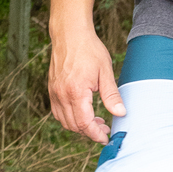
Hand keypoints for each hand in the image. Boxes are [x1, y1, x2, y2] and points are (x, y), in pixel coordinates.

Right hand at [49, 27, 125, 143]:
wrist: (70, 34)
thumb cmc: (89, 50)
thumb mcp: (106, 72)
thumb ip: (112, 95)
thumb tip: (121, 113)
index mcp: (76, 92)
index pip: (84, 123)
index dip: (95, 134)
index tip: (105, 137)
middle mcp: (61, 95)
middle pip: (73, 125)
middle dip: (89, 131)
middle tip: (105, 128)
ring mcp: (54, 92)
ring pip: (64, 121)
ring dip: (79, 126)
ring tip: (96, 121)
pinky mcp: (52, 89)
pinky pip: (58, 112)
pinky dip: (70, 117)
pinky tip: (83, 111)